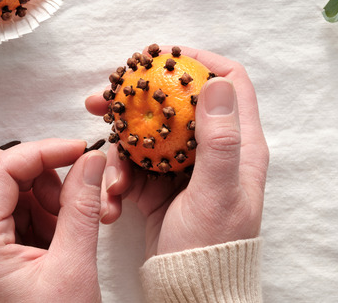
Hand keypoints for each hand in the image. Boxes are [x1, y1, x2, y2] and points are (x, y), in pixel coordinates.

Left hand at [0, 139, 106, 302]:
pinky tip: (57, 237)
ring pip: (0, 187)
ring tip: (68, 227)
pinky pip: (6, 210)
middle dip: (39, 173)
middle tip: (73, 196)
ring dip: (40, 194)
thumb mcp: (74, 268)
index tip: (80, 150)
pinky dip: (36, 212)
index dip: (42, 150)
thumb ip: (82, 207)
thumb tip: (91, 159)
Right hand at [85, 46, 268, 257]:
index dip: (198, 63)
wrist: (191, 292)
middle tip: (103, 98)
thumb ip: (220, 140)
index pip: (229, 83)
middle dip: (137, 97)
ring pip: (146, 134)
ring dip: (119, 141)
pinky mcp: (158, 188)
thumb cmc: (213, 245)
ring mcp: (182, 169)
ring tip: (96, 149)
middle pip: (176, 104)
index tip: (160, 58)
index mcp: (240, 145)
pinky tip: (112, 198)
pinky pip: (132, 168)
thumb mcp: (218, 192)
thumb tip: (216, 83)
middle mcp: (212, 151)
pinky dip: (118, 177)